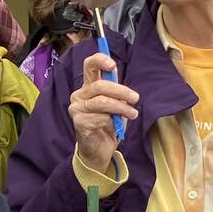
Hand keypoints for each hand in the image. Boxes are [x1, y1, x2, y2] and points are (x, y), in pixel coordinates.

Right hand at [69, 52, 138, 173]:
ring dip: (121, 107)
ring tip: (133, 113)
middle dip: (121, 91)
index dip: (100, 60)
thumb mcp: (116, 105)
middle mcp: (79, 95)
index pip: (89, 66)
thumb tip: (118, 76)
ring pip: (102, 101)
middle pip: (100, 85)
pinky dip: (113, 121)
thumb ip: (116, 91)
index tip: (112, 65)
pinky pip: (100, 117)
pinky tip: (116, 127)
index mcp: (88, 87)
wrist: (100, 150)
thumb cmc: (108, 125)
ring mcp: (77, 108)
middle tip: (135, 98)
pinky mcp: (79, 121)